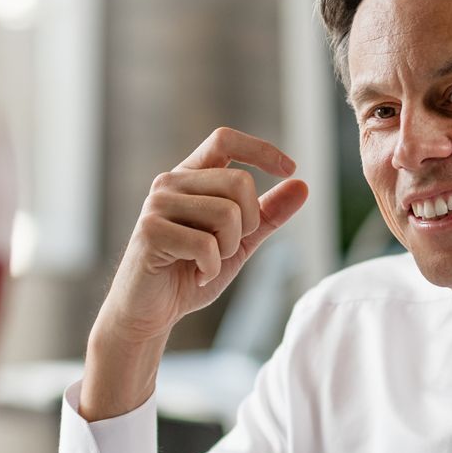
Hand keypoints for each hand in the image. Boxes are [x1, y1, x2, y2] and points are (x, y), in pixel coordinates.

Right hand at [80, 128, 307, 419]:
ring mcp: (157, 205)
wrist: (149, 313)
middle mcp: (170, 183)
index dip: (261, 150)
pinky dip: (211, 268)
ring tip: (207, 263)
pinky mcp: (150, 231)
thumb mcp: (238, 243)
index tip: (290, 169)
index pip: (225, 139)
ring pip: (227, 213)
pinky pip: (206, 244)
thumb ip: (267, 215)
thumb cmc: (189, 274)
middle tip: (229, 249)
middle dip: (249, 223)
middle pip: (239, 182)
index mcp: (189, 178)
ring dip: (228, 249)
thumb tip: (302, 185)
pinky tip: (197, 276)